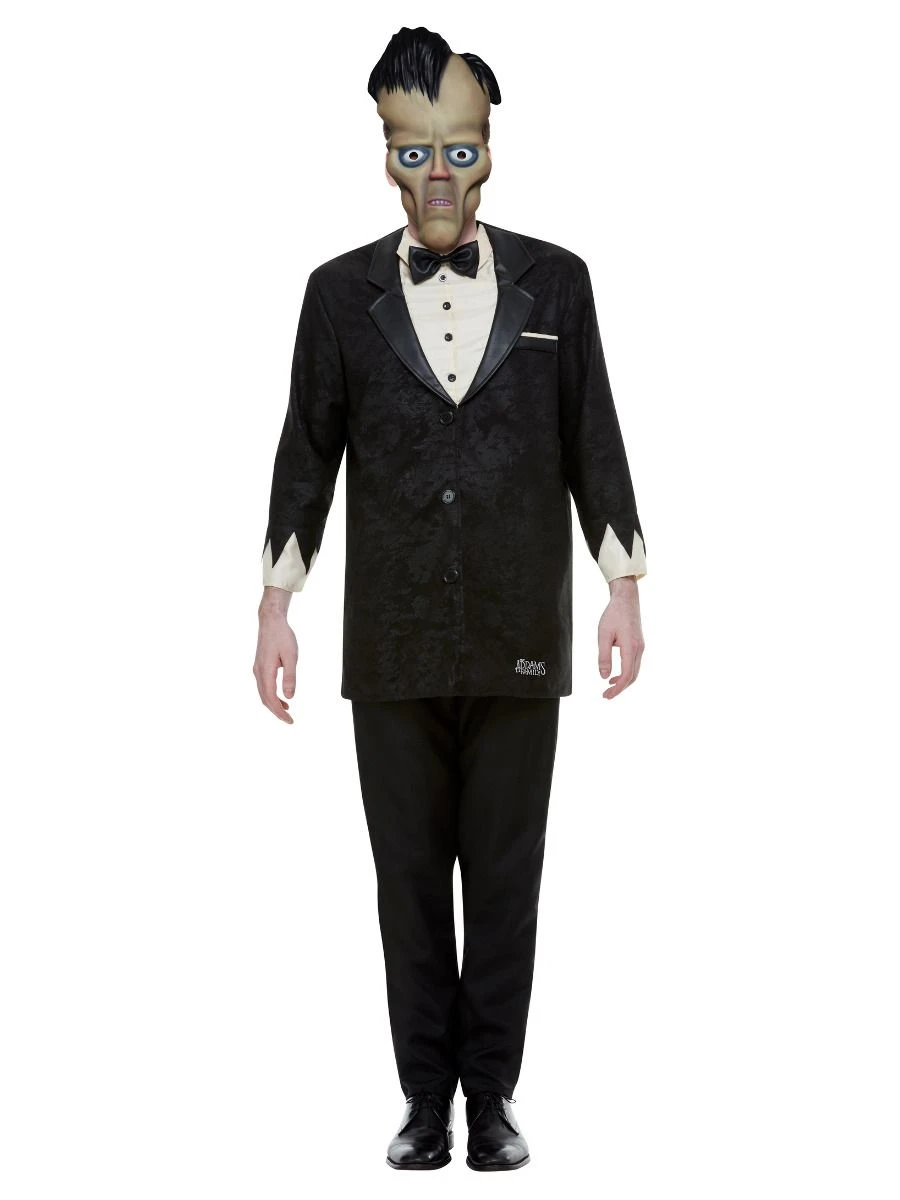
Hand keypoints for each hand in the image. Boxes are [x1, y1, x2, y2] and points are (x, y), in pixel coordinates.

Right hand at [253, 608, 298, 722]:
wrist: (271, 621)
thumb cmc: (282, 636)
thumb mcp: (291, 656)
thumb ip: (290, 677)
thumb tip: (290, 696)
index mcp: (265, 671)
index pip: (271, 698)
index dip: (279, 712)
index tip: (290, 720)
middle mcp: (258, 672)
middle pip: (265, 699)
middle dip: (276, 712)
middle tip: (289, 720)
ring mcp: (257, 669)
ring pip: (263, 693)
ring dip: (273, 704)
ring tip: (287, 711)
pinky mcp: (259, 666)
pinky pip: (263, 686)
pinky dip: (271, 695)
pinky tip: (282, 697)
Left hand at [597, 577, 644, 698]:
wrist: (626, 599)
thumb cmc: (613, 615)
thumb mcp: (603, 635)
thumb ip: (604, 656)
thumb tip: (603, 676)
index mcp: (631, 647)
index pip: (626, 675)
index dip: (617, 688)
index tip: (606, 695)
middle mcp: (639, 649)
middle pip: (633, 676)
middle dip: (620, 688)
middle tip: (606, 696)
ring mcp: (641, 647)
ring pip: (635, 671)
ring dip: (624, 682)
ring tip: (609, 687)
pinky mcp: (639, 644)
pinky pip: (634, 664)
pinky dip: (626, 673)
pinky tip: (615, 675)